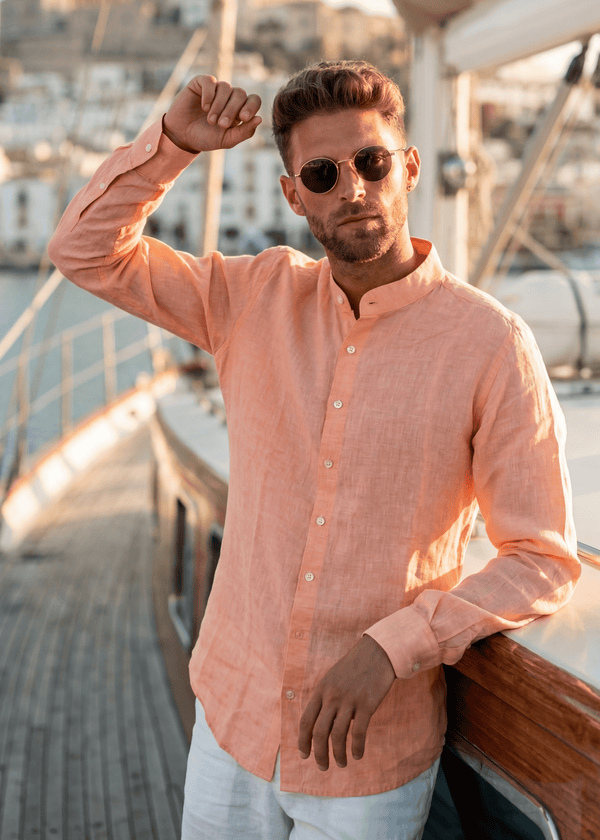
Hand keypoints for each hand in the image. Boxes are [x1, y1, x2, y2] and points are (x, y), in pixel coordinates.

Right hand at [163, 75, 261, 153]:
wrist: (182, 136)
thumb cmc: (205, 138)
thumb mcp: (226, 140)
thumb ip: (244, 132)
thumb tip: (260, 119)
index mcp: (239, 110)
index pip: (254, 100)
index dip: (251, 106)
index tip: (243, 118)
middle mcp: (229, 97)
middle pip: (240, 94)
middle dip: (232, 110)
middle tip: (221, 124)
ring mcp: (216, 89)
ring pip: (226, 87)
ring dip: (219, 105)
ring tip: (211, 120)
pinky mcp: (201, 83)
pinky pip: (210, 81)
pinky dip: (209, 95)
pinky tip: (204, 107)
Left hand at [298, 634, 394, 770]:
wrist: (378, 652)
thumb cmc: (355, 667)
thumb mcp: (333, 678)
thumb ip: (325, 698)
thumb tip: (321, 724)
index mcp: (321, 690)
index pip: (306, 721)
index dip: (303, 741)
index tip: (304, 755)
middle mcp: (332, 696)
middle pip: (319, 732)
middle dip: (319, 754)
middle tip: (322, 767)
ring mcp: (349, 700)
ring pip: (337, 736)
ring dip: (337, 755)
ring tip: (342, 764)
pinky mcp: (367, 704)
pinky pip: (358, 733)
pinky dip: (357, 748)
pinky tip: (357, 755)